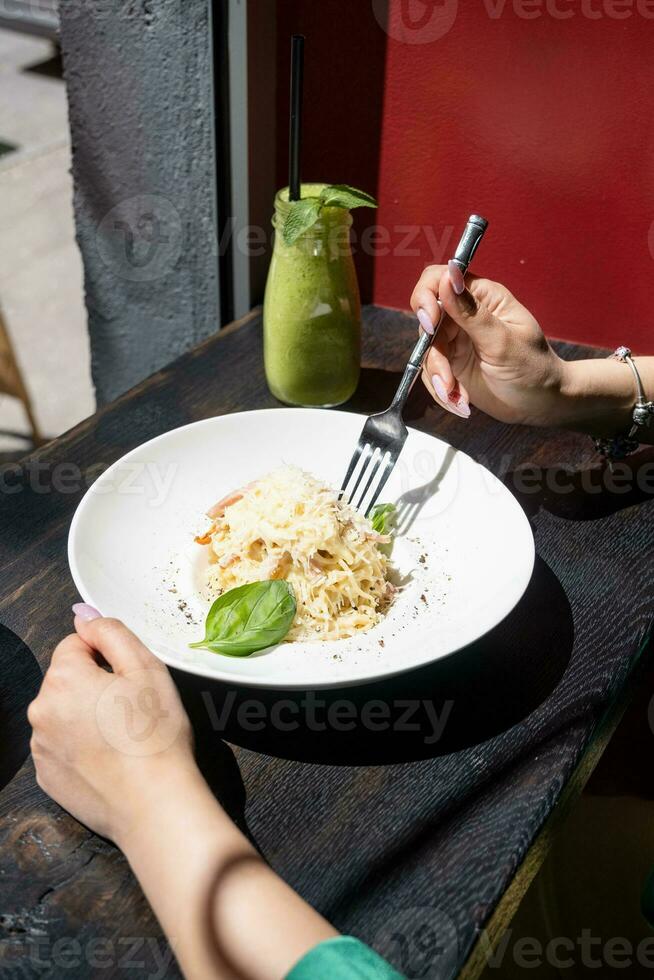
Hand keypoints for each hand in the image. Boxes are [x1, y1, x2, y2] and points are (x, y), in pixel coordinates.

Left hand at [28, 612, 194, 844]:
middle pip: (68, 679)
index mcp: (63, 679)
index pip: (76, 644)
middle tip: (132, 708)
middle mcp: (41, 711)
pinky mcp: (47, 776)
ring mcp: (40, 747)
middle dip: (95, 686)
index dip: (107, 656)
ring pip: (65, 713)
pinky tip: (111, 758)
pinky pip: (63, 746)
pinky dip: (83, 746)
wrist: (154, 804)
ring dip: (87, 716)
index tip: (130, 679)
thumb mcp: (146, 668)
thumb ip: (111, 632)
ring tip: (123, 737)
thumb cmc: (156, 736)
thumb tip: (84, 615)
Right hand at [410, 263, 566, 425]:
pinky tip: (461, 403)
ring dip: (438, 378)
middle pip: (426, 322)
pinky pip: (431, 373)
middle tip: (446, 379)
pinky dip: (442, 391)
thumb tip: (449, 274)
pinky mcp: (452, 364)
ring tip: (457, 397)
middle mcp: (465, 315)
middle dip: (432, 354)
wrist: (541, 404)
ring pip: (425, 352)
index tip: (430, 325)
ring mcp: (456, 340)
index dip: (426, 298)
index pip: (438, 280)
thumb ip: (471, 311)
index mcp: (482, 298)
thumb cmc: (533, 368)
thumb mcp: (502, 342)